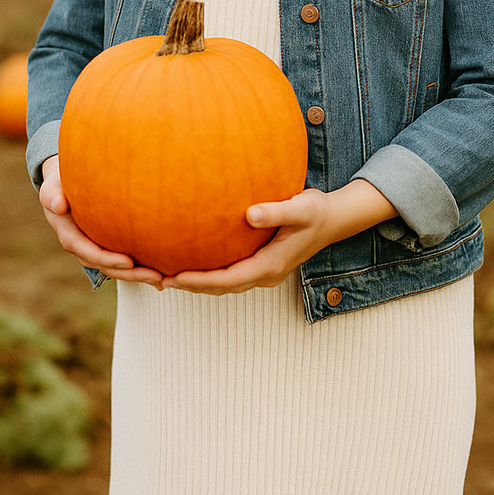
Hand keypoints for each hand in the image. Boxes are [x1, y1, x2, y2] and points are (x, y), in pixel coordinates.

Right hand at [38, 155, 164, 285]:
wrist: (64, 186)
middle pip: (107, 266)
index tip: (128, 262)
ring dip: (139, 275)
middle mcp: (83, 248)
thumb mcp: (52, 187)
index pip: (89, 252)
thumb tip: (58, 205)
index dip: (108, 259)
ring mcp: (95, 249)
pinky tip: (161, 274)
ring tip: (163, 279)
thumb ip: (52, 194)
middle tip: (156, 277)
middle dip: (131, 274)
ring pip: (117, 269)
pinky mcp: (106, 246)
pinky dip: (139, 268)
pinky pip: (122, 262)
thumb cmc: (59, 184)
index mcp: (70, 236)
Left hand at [161, 180, 396, 295]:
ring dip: (198, 282)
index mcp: (270, 265)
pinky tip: (196, 259)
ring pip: (225, 283)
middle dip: (190, 286)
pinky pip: (231, 273)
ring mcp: (265, 271)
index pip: (228, 280)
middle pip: (221, 287)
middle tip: (158, 280)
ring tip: (167, 275)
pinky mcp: (263, 263)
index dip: (200, 281)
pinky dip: (211, 272)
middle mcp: (265, 274)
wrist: (336, 218)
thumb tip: (249, 214)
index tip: (174, 278)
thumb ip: (276, 211)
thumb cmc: (317, 210)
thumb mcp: (300, 207)